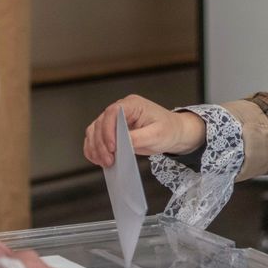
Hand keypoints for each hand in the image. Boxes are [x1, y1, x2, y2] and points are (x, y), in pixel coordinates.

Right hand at [83, 95, 205, 166]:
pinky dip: (93, 149)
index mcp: (132, 104)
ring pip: (94, 130)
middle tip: (108, 160)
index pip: (112, 112)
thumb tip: (123, 144)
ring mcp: (115, 120)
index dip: (108, 129)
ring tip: (104, 162)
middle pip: (100, 123)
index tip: (112, 147)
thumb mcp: (157, 134)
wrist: (173, 133)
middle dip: (101, 144)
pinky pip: (96, 138)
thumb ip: (139, 138)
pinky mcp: (112, 131)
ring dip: (95, 147)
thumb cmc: (168, 129)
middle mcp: (121, 110)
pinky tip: (98, 159)